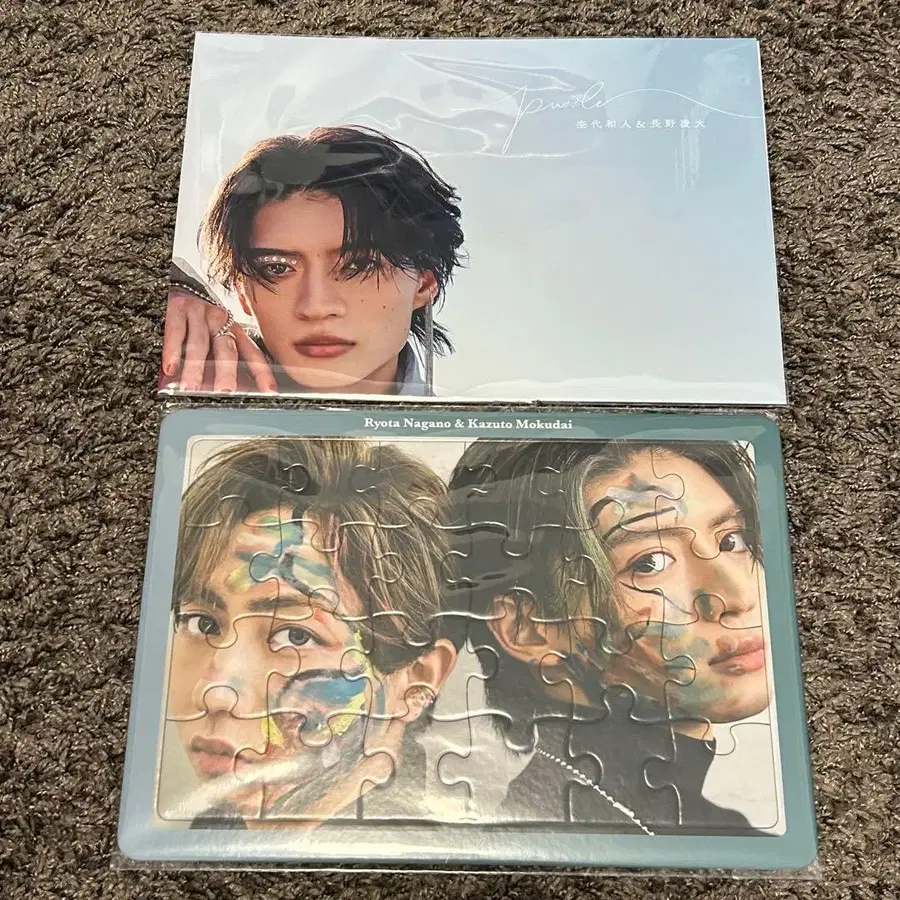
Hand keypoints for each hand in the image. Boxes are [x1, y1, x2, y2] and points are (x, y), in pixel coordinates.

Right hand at [161, 289, 276, 392]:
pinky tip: (170, 368)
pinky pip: (176, 331)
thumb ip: (222, 362)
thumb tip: (229, 393)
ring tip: (190, 387)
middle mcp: (221, 321)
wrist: (179, 285)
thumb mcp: (216, 337)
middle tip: (225, 390)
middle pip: (227, 349)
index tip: (269, 391)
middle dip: (227, 371)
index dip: (262, 373)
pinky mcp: (178, 307)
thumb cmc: (199, 322)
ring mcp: (200, 313)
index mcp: (235, 331)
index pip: (252, 354)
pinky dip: (173, 351)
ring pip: (200, 343)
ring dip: (195, 367)